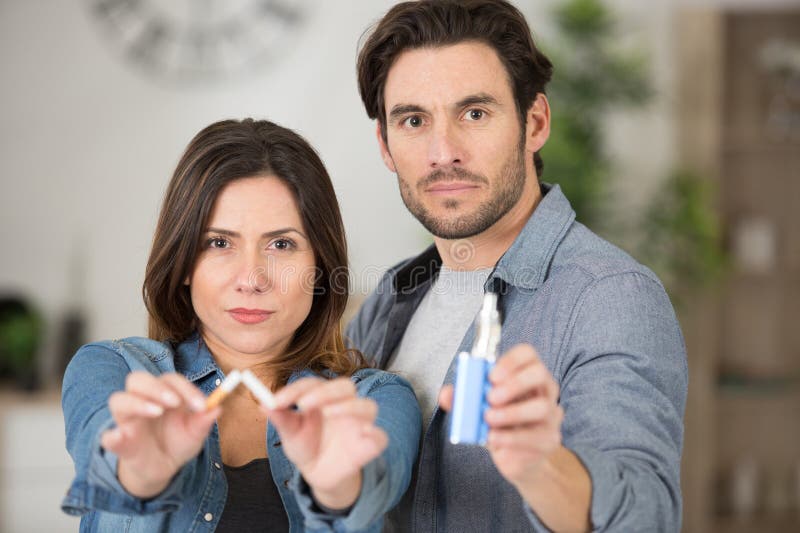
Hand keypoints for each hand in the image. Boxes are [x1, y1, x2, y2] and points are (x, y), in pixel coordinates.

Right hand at [100, 371, 217, 498]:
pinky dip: (112, 436)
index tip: (201, 405)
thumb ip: (204, 422)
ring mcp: (127, 420)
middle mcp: (142, 401)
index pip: (170, 380)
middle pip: (138, 380)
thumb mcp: (195, 434)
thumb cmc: (178, 443)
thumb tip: (217, 408)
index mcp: (164, 394)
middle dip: (156, 387)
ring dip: (137, 402)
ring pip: (119, 400)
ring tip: (157, 412)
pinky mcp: (119, 442)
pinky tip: (121, 436)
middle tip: (174, 402)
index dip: (185, 388)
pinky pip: (107, 436)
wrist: (162, 469)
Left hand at [269, 377, 387, 509]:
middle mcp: (344, 405)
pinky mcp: (370, 444)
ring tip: (329, 413)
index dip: (294, 390)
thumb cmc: (306, 446)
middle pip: (345, 386)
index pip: (312, 384)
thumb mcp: (290, 434)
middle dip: (325, 392)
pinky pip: (380, 437)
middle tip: (303, 404)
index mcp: (323, 397)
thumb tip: (263, 405)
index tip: (275, 401)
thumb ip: (281, 419)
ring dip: (350, 407)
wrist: (320, 474)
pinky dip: (374, 434)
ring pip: (368, 406)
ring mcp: (360, 423)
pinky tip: (363, 434)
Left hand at [439, 344, 563, 486]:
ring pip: (541, 407)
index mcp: (526, 375)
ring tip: (489, 418)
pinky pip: (535, 436)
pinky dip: (510, 437)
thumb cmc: (499, 424)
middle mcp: (544, 391)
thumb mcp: (478, 408)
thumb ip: (462, 399)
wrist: (516, 457)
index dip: (510, 360)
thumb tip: (446, 394)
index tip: (490, 375)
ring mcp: (550, 416)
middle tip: (491, 396)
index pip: (527, 354)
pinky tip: (493, 438)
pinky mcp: (549, 440)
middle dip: (514, 383)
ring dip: (511, 413)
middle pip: (540, 374)